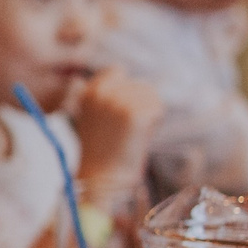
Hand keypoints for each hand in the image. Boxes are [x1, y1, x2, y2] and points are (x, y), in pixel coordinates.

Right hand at [66, 68, 162, 185]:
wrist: (101, 176)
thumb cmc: (100, 150)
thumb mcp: (93, 114)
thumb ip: (106, 95)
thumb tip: (124, 71)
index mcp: (89, 92)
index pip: (117, 72)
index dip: (125, 90)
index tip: (120, 112)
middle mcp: (103, 93)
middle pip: (139, 85)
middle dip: (139, 104)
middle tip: (126, 129)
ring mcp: (119, 102)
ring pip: (151, 96)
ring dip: (148, 113)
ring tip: (133, 132)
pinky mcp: (135, 114)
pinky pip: (157, 110)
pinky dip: (153, 123)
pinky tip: (140, 136)